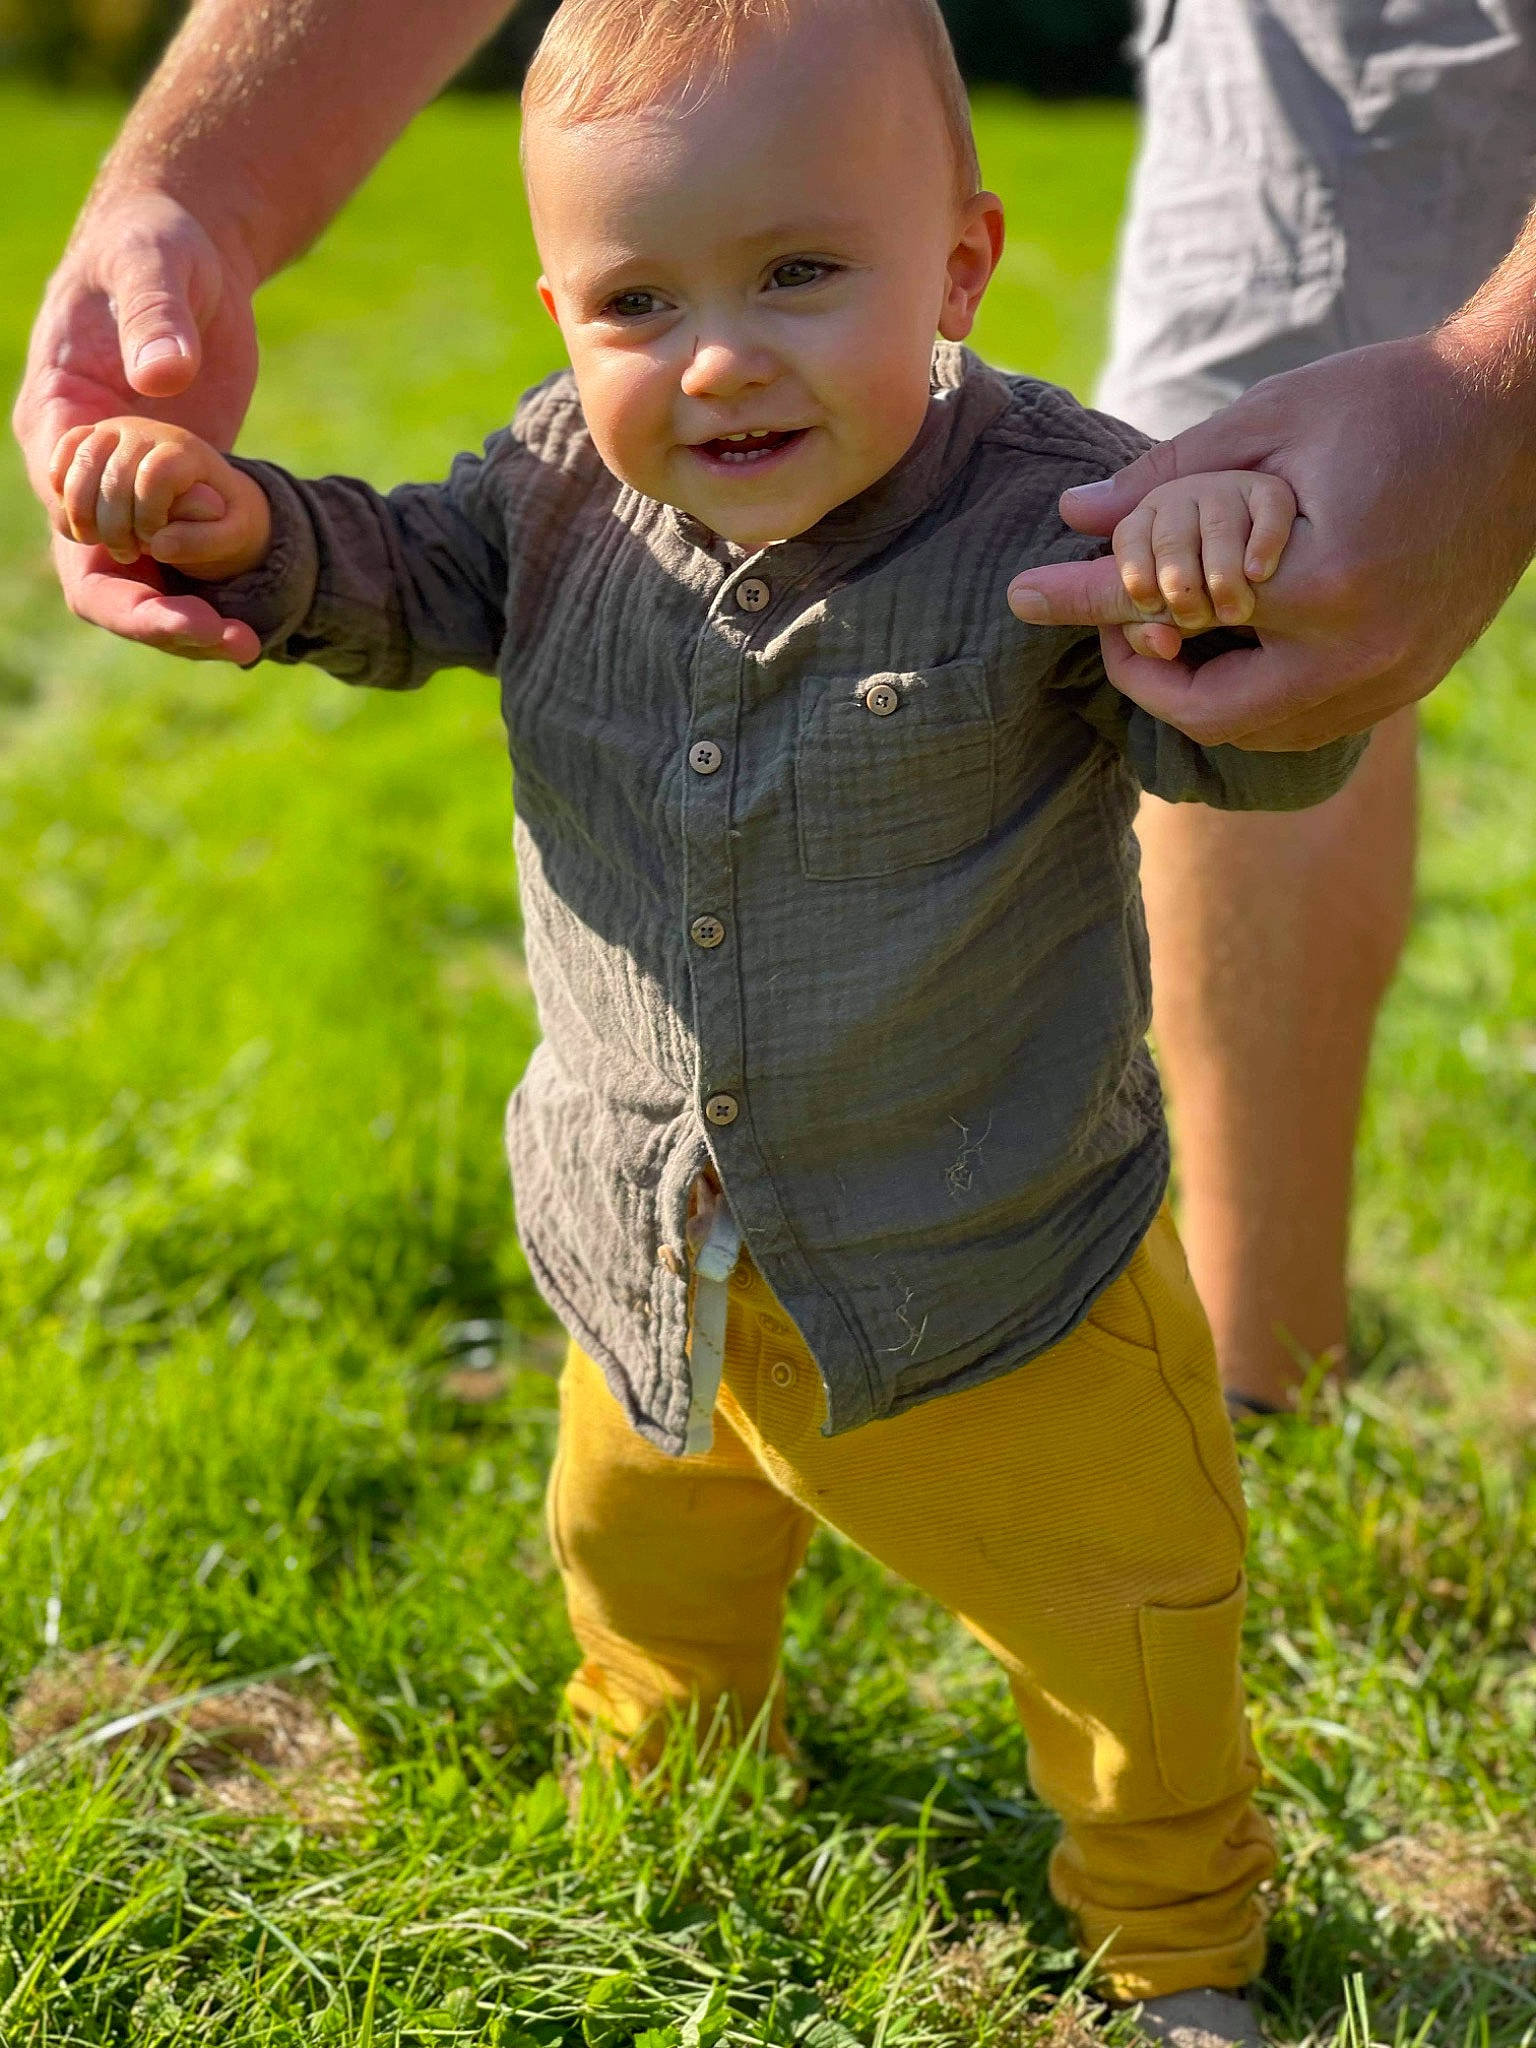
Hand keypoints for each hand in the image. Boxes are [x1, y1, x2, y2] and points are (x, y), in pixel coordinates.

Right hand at [13, 190, 260, 655]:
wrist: (190, 252)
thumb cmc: (156, 245)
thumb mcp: (156, 266)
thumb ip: (157, 317)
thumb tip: (163, 378)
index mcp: (58, 420)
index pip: (66, 510)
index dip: (111, 553)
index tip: (167, 574)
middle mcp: (82, 469)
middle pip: (94, 570)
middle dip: (149, 617)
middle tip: (226, 640)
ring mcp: (128, 487)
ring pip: (136, 582)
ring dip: (181, 623)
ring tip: (248, 647)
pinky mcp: (174, 494)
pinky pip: (179, 564)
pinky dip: (208, 597)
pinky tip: (259, 625)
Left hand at [1007, 333, 1535, 749]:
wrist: (1522, 418)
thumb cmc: (1394, 398)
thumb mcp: (1274, 419)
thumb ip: (1170, 480)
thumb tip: (1076, 517)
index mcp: (1321, 584)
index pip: (1167, 608)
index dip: (1083, 601)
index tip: (1021, 594)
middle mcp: (1357, 654)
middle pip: (1204, 711)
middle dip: (1142, 674)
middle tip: (1113, 622)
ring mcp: (1388, 680)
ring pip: (1253, 732)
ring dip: (1195, 695)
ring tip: (1167, 631)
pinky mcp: (1407, 683)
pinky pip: (1303, 723)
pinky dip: (1251, 698)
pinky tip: (1230, 647)